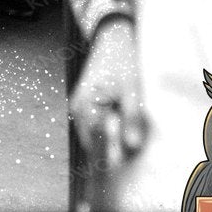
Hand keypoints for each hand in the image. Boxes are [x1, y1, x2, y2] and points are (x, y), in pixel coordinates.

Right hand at [71, 18, 146, 160]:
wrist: (112, 37)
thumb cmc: (124, 61)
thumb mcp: (133, 89)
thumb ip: (132, 118)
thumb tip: (132, 147)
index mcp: (86, 105)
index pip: (95, 143)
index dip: (109, 160)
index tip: (121, 174)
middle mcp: (78, 107)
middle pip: (92, 142)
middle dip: (109, 153)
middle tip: (129, 163)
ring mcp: (79, 104)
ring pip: (92, 135)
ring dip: (108, 143)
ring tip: (128, 148)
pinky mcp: (86, 102)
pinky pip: (93, 125)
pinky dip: (106, 132)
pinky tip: (120, 132)